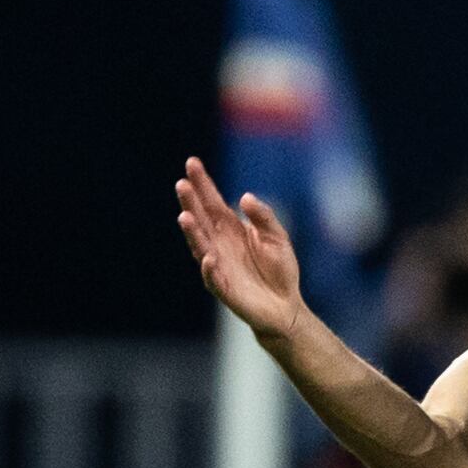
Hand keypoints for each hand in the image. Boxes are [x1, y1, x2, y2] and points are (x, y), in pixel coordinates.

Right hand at [176, 156, 304, 345]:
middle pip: (201, 219)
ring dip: (192, 232)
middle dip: (191, 202)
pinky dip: (210, 269)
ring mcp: (219, 265)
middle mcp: (219, 244)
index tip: (192, 162)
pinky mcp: (224, 288)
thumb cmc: (279, 269)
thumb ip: (263, 217)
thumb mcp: (277, 237)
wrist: (285, 305)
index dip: (202, 183)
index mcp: (230, 228)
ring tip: (185, 216)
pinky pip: (213, 278)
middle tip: (182, 184)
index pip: (212, 201)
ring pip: (200, 246)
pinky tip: (209, 257)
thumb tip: (245, 197)